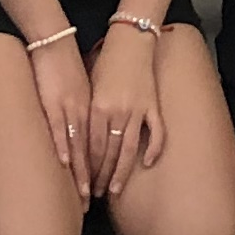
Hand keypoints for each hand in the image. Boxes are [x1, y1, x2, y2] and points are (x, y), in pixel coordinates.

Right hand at [27, 34, 94, 185]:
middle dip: (96, 179)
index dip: (107, 170)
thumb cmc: (73, 64)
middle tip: (94, 203)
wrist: (57, 42)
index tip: (107, 190)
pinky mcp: (56, 102)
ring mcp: (74, 108)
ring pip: (82, 146)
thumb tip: (91, 132)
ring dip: (82, 172)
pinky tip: (66, 164)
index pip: (107, 145)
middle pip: (97, 152)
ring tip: (82, 194)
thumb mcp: (89, 88)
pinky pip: (61, 128)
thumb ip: (91, 111)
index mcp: (100, 109)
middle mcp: (91, 112)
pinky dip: (63, 147)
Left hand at [86, 23, 166, 199]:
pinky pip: (156, 132)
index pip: (90, 146)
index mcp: (97, 107)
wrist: (129, 40)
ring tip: (115, 189)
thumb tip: (78, 140)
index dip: (87, 168)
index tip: (82, 183)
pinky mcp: (152, 104)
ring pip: (128, 148)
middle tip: (95, 194)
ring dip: (120, 171)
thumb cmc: (105, 63)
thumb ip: (87, 113)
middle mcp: (116, 111)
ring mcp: (137, 109)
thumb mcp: (89, 88)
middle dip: (100, 176)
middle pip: (107, 152)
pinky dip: (153, 149)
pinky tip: (147, 163)